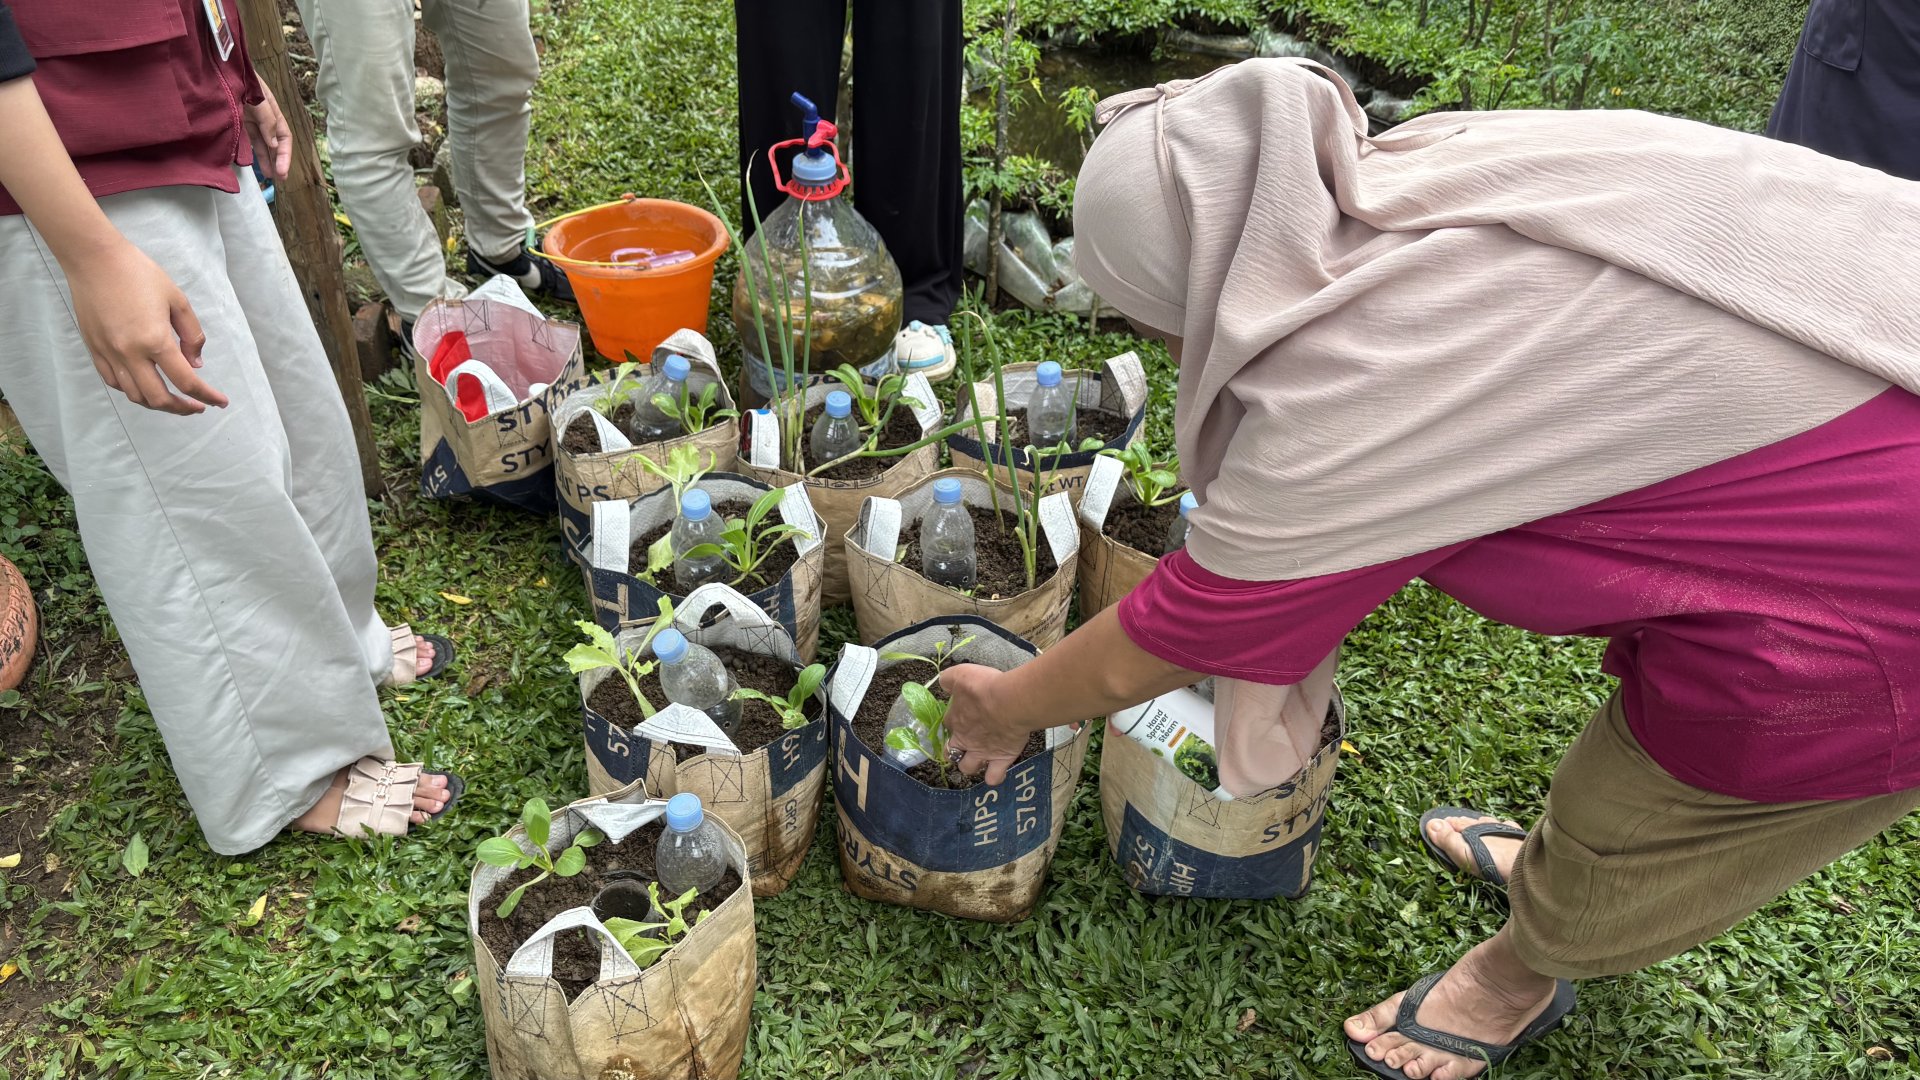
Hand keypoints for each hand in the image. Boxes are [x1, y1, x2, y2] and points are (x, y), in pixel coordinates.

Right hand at [66, 242, 227, 414]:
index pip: (186, 381)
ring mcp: (109, 353)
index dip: (207, 396)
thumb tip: (196, 364)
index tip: (220, 402)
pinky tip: (145, 386)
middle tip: (197, 406)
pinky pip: (114, 381)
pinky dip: (132, 390)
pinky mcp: (95, 349)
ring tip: (174, 400)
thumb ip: (192, 335)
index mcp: (155, 340)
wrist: (94, 259)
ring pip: (134, 395)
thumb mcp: (177, 300)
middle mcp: (130, 353)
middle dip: (182, 408)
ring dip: (157, 403)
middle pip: (159, 398)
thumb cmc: (139, 274)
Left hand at [244, 85, 291, 182]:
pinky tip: (250, 161)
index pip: (284, 137)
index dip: (285, 155)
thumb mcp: (257, 98)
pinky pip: (245, 139)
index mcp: (272, 111)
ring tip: (268, 175)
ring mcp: (249, 120)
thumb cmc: (240, 79)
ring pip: (261, 143)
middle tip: (279, 178)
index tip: (282, 171)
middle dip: (278, 160)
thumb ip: (267, 120)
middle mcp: (263, 117)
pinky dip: (249, 151)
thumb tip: (274, 144)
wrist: (217, 67)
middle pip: (274, 142)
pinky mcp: (236, 121)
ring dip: (265, 158)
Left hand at [943, 664, 1034, 786]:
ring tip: (979, 758)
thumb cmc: (986, 687)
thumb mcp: (961, 674)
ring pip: (967, 768)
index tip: (964, 713)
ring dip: (970, 765)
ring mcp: (981, 752)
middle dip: (954, 750)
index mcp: (955, 719)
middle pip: (951, 751)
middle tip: (965, 742)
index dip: (954, 720)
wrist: (1010, 702)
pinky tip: (995, 772)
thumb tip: (943, 683)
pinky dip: (993, 777)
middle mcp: (965, 740)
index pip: (948, 723)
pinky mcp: (1000, 760)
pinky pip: (993, 777)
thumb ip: (949, 679)